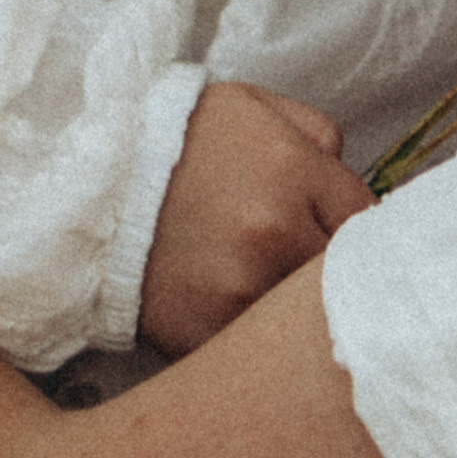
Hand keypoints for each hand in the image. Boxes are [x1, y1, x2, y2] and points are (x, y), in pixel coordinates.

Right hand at [139, 83, 373, 358]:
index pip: (367, 219)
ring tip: (256, 281)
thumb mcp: (255, 107)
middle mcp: (271, 234)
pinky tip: (226, 306)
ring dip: (288, 308)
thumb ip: (321, 137)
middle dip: (324, 270)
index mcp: (291, 170)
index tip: (333, 231)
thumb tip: (353, 179)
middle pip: (338, 275)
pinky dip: (248, 337)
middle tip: (297, 260)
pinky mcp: (203, 334)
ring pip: (298, 317)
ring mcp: (236, 291)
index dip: (354, 228)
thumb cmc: (177, 139)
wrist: (88, 181)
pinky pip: (252, 350)